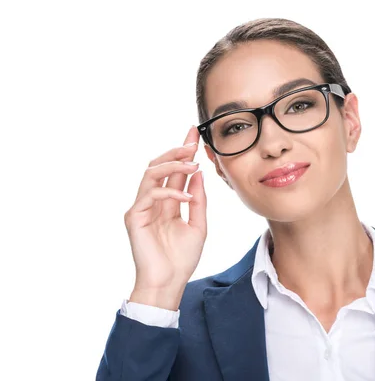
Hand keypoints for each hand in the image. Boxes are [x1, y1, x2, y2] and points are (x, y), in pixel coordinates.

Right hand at [124, 126, 206, 309]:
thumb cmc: (182, 258)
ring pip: (151, 174)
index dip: (183, 152)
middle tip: (192, 142)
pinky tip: (187, 197)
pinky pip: (151, 194)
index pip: (175, 171)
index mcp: (168, 202)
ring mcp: (142, 207)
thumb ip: (198, 200)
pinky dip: (170, 192)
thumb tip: (198, 174)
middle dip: (176, 150)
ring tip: (192, 164)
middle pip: (159, 166)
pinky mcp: (135, 217)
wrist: (169, 282)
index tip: (194, 134)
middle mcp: (153, 201)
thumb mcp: (198, 225)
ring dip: (173, 165)